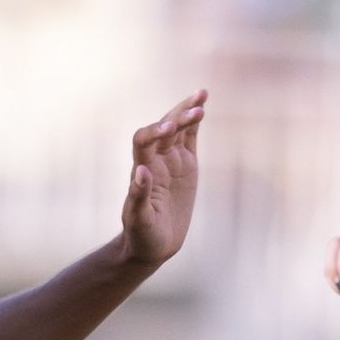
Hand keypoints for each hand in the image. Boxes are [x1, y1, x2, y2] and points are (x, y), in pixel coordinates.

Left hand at [118, 89, 206, 266]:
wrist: (152, 245)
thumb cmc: (141, 235)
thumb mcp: (139, 220)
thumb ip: (138, 196)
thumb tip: (140, 171)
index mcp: (141, 171)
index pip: (143, 141)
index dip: (155, 132)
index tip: (169, 129)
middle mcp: (154, 160)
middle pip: (163, 129)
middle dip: (177, 116)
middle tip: (195, 109)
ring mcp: (170, 161)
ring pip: (178, 129)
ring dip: (187, 112)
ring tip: (202, 95)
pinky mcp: (185, 165)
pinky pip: (189, 138)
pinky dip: (194, 123)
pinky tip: (201, 107)